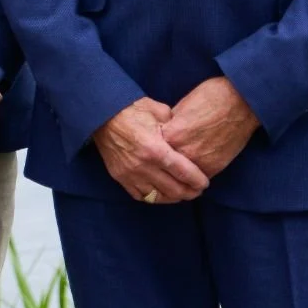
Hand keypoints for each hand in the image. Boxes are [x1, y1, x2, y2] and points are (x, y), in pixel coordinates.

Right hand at [92, 97, 209, 205]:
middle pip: (173, 189)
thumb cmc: (132, 110)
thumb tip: (189, 135)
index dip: (197, 181)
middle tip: (197, 191)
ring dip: (172, 198)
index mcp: (155, 149)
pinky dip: (153, 197)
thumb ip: (176, 126)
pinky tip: (162, 193)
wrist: (102, 115)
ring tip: (181, 194)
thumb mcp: (159, 111)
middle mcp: (143, 166)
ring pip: (157, 197)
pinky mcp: (120, 177)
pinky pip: (140, 196)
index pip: (183, 172)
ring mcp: (130, 174)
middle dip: (189, 193)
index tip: (205, 183)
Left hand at [162, 77, 259, 181]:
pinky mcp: (214, 168)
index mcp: (171, 135)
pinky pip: (197, 177)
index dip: (153, 146)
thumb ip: (170, 124)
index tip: (154, 146)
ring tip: (178, 167)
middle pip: (164, 166)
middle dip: (164, 163)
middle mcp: (183, 153)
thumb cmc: (212, 97)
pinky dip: (193, 175)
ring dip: (178, 173)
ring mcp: (199, 163)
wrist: (242, 102)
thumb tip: (162, 132)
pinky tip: (193, 168)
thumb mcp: (182, 106)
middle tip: (165, 160)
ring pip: (180, 176)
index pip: (153, 149)